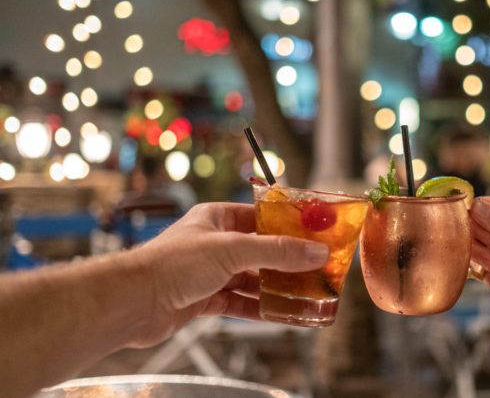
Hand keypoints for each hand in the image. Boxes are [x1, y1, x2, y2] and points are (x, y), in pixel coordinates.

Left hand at [128, 202, 328, 346]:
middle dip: (285, 261)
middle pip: (258, 251)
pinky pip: (238, 302)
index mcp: (216, 219)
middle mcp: (213, 243)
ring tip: (302, 294)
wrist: (132, 302)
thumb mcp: (232, 250)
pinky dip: (257, 308)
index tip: (312, 235)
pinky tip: (278, 314)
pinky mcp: (203, 299)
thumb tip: (314, 252)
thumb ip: (276, 251)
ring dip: (274, 288)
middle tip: (313, 269)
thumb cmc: (171, 264)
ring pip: (250, 279)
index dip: (286, 226)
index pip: (259, 217)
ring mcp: (208, 273)